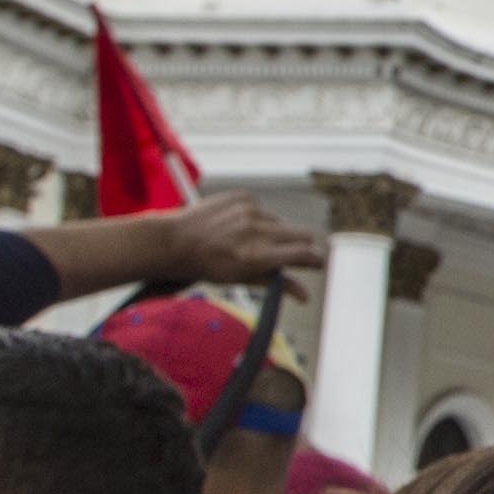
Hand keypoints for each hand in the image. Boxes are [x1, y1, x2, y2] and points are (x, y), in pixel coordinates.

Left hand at [157, 190, 323, 290]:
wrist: (175, 241)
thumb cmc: (207, 265)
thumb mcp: (241, 279)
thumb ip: (277, 284)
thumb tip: (305, 296)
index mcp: (258, 256)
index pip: (304, 254)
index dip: (315, 259)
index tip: (317, 262)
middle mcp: (257, 231)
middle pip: (303, 234)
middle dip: (301, 245)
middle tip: (288, 253)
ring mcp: (251, 210)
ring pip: (281, 222)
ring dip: (274, 232)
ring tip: (248, 240)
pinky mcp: (244, 197)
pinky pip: (264, 209)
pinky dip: (257, 218)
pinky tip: (238, 226)